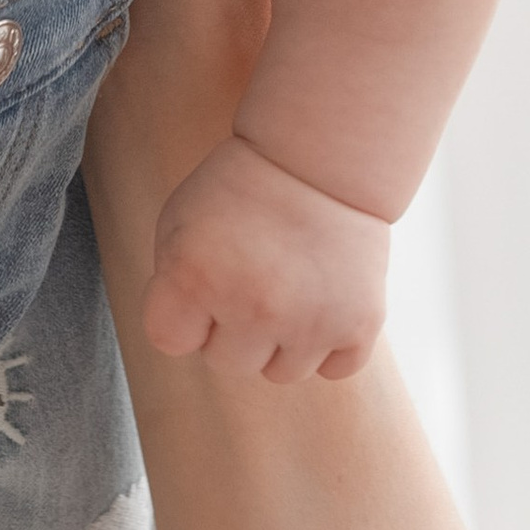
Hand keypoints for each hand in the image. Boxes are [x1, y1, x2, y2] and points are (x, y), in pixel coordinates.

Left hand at [145, 128, 389, 383]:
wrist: (323, 155)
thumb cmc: (242, 188)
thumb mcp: (179, 221)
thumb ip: (172, 287)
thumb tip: (192, 339)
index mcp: (196, 276)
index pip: (170, 340)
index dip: (185, 311)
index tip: (204, 281)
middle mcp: (253, 306)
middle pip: (226, 363)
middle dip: (233, 327)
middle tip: (254, 274)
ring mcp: (310, 321)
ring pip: (281, 373)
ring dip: (283, 339)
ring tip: (292, 284)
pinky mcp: (359, 325)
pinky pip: (334, 370)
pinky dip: (331, 344)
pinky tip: (326, 300)